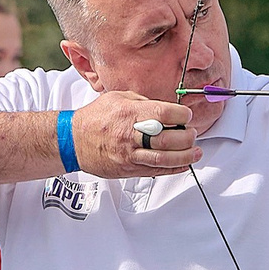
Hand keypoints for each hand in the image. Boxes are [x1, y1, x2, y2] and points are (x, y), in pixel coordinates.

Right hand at [71, 91, 199, 178]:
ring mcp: (130, 154)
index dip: (182, 115)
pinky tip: (184, 164)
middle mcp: (130, 134)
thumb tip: (165, 108)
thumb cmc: (95, 118)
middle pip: (169, 138)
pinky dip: (174, 169)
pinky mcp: (128, 169)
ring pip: (164, 158)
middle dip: (187, 137)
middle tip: (191, 134)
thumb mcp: (118, 98)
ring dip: (185, 156)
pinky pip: (156, 171)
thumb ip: (143, 102)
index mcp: (129, 113)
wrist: (73, 140)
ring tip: (195, 151)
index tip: (186, 116)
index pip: (165, 113)